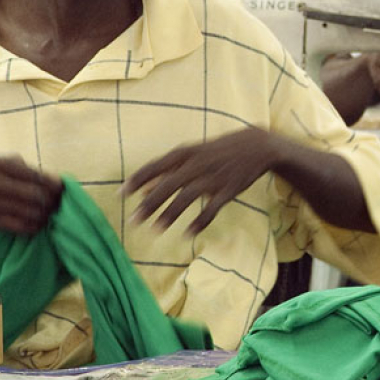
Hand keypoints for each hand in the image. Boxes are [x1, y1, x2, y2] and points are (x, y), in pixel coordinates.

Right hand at [0, 155, 61, 234]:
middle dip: (51, 201)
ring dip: (45, 215)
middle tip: (59, 204)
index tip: (63, 190)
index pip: (35, 175)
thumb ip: (27, 168)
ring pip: (29, 211)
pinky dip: (33, 226)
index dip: (53, 184)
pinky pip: (18, 225)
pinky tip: (39, 224)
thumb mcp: (4, 163)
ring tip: (51, 214)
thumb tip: (54, 180)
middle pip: (34, 194)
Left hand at [123, 127, 278, 234]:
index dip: (137, 179)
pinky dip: (200, 222)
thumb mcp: (195, 153)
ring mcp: (213, 177)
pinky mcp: (228, 190)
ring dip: (170, 214)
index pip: (156, 165)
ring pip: (187, 197)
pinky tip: (188, 234)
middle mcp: (197, 164)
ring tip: (155, 230)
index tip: (120, 195)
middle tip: (133, 221)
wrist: (259, 146)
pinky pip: (211, 208)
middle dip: (150, 204)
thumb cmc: (220, 150)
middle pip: (168, 184)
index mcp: (187, 152)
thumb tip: (143, 189)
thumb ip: (169, 170)